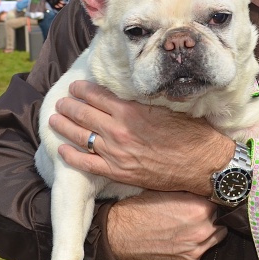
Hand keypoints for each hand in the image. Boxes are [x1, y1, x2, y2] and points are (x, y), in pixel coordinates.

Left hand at [51, 80, 234, 195]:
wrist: (203, 164)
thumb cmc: (190, 133)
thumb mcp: (167, 107)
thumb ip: (143, 102)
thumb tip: (128, 93)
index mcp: (132, 111)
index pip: (97, 96)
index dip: (83, 90)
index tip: (76, 87)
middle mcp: (120, 130)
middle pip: (84, 114)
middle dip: (69, 105)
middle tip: (61, 101)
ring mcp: (117, 153)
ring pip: (80, 136)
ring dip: (64, 126)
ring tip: (55, 119)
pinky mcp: (119, 172)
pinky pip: (86, 165)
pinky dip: (72, 156)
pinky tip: (61, 149)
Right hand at [105, 191, 225, 259]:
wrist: (120, 234)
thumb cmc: (141, 208)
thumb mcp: (169, 191)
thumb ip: (192, 193)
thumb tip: (206, 189)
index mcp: (200, 209)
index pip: (220, 203)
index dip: (213, 201)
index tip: (208, 200)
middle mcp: (203, 230)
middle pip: (222, 222)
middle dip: (213, 217)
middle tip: (200, 214)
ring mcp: (196, 249)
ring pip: (216, 238)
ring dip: (208, 232)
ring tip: (191, 226)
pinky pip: (201, 252)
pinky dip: (196, 246)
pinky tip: (181, 239)